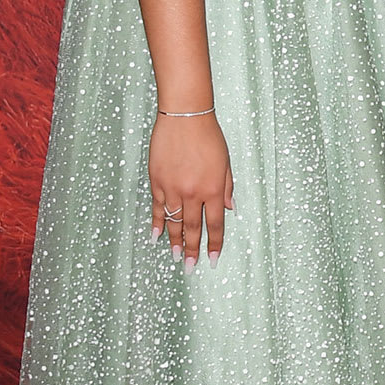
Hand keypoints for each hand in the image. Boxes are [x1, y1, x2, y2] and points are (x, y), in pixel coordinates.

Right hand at [148, 112, 233, 264]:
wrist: (185, 117)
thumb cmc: (209, 136)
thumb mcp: (226, 162)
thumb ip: (227, 187)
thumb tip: (229, 209)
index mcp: (213, 189)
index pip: (214, 224)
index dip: (214, 243)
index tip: (212, 259)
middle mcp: (193, 193)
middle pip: (192, 228)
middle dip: (192, 250)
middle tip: (191, 267)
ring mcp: (173, 188)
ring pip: (173, 222)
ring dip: (174, 241)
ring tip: (175, 257)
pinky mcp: (157, 181)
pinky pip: (157, 208)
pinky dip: (157, 223)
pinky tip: (156, 236)